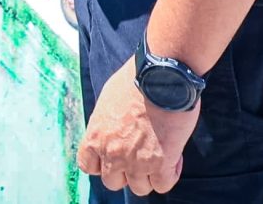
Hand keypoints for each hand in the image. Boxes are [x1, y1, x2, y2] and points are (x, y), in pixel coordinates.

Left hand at [77, 67, 196, 194]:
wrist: (162, 73)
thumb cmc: (138, 78)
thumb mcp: (109, 98)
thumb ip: (108, 122)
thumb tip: (115, 128)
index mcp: (96, 135)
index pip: (88, 166)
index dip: (103, 164)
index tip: (115, 156)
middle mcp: (112, 153)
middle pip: (113, 182)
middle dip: (127, 171)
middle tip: (141, 155)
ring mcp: (136, 161)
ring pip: (140, 188)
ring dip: (149, 174)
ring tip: (161, 154)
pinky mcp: (160, 163)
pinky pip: (163, 185)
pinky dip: (170, 174)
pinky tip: (174, 157)